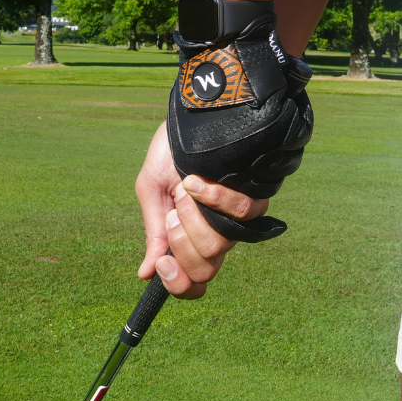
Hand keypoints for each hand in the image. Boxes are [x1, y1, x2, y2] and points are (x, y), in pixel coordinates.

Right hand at [135, 121, 267, 297]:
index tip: (161, 267)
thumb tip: (145, 274)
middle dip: (181, 243)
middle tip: (173, 213)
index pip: (195, 282)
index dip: (179, 285)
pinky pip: (241, 213)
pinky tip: (197, 181)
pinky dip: (214, 198)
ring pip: (219, 244)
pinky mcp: (255, 195)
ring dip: (193, 218)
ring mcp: (238, 217)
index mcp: (192, 238)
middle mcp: (219, 233)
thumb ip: (154, 234)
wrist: (192, 115)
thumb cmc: (173, 152)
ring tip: (186, 189)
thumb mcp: (153, 192)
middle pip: (205, 269)